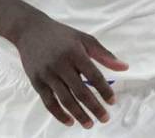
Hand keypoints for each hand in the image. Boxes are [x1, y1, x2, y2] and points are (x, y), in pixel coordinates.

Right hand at [13, 14, 127, 128]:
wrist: (30, 30)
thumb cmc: (61, 35)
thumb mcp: (84, 39)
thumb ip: (104, 55)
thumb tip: (125, 67)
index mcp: (75, 52)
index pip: (93, 75)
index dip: (104, 90)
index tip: (112, 102)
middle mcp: (60, 64)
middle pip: (80, 91)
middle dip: (94, 107)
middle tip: (105, 119)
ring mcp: (47, 74)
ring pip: (65, 99)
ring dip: (79, 114)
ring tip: (89, 124)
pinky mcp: (36, 81)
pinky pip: (49, 102)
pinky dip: (59, 114)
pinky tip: (70, 121)